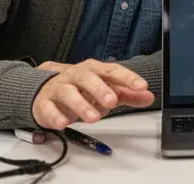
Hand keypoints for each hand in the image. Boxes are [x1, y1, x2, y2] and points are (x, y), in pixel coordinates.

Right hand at [32, 59, 153, 129]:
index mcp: (94, 70)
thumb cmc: (80, 89)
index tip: (142, 86)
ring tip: (93, 118)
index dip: (127, 77)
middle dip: (100, 89)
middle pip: (88, 78)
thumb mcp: (106, 90)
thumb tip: (148, 96)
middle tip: (112, 102)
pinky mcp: (44, 103)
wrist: (46, 91)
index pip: (112, 71)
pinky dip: (55, 116)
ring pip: (68, 93)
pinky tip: (63, 124)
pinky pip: (48, 108)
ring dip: (81, 105)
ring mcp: (59, 88)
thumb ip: (128, 94)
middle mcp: (76, 76)